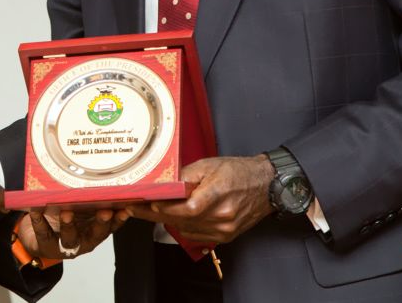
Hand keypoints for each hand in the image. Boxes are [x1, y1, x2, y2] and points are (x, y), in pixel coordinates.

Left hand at [17, 207, 127, 259]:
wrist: (38, 239)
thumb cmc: (64, 217)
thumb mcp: (79, 209)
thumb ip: (89, 198)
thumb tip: (98, 171)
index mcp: (95, 229)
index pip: (112, 225)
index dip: (120, 219)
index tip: (126, 208)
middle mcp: (84, 239)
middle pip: (96, 234)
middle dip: (101, 223)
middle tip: (105, 212)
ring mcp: (65, 244)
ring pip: (70, 237)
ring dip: (69, 225)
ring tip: (67, 213)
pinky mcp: (46, 244)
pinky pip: (43, 232)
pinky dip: (39, 220)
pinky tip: (36, 209)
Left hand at [125, 156, 273, 244]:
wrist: (265, 185)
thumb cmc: (238, 172)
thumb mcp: (209, 165)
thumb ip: (185, 176)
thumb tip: (163, 184)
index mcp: (218, 194)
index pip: (185, 208)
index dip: (163, 207)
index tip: (144, 203)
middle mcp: (222, 216)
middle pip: (181, 220)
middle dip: (156, 214)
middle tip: (135, 208)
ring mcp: (224, 229)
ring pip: (186, 229)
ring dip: (168, 220)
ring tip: (152, 209)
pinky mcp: (225, 237)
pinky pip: (196, 235)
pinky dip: (183, 226)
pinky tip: (175, 216)